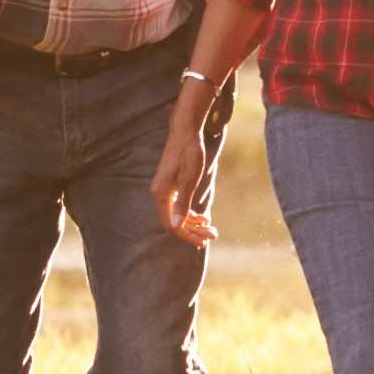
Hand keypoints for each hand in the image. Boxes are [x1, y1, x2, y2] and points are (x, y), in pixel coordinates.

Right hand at [151, 121, 214, 245]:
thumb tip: (177, 226)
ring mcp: (164, 189)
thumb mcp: (190, 179)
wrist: (186, 131)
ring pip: (177, 214)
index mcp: (161, 194)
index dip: (187, 235)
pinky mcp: (171, 185)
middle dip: (194, 231)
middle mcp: (160, 193)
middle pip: (175, 221)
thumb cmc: (189, 153)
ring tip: (211, 228)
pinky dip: (190, 213)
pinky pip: (178, 205)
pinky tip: (203, 217)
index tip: (203, 242)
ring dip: (194, 223)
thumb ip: (183, 204)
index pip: (172, 224)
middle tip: (213, 235)